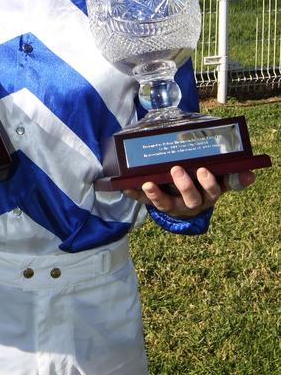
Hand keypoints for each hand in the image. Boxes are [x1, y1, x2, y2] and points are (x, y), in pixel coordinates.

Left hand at [122, 165, 255, 219]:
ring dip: (157, 195)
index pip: (214, 190)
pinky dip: (134, 195)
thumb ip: (230, 176)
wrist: (184, 201)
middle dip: (184, 185)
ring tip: (148, 184)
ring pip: (166, 204)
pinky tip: (125, 187)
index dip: (210, 182)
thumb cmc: (201, 183)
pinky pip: (144, 202)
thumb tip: (251, 173)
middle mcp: (191, 203)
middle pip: (191, 198)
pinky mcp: (155, 205)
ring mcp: (172, 205)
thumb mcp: (216, 180)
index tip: (205, 170)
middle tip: (177, 169)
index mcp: (208, 194)